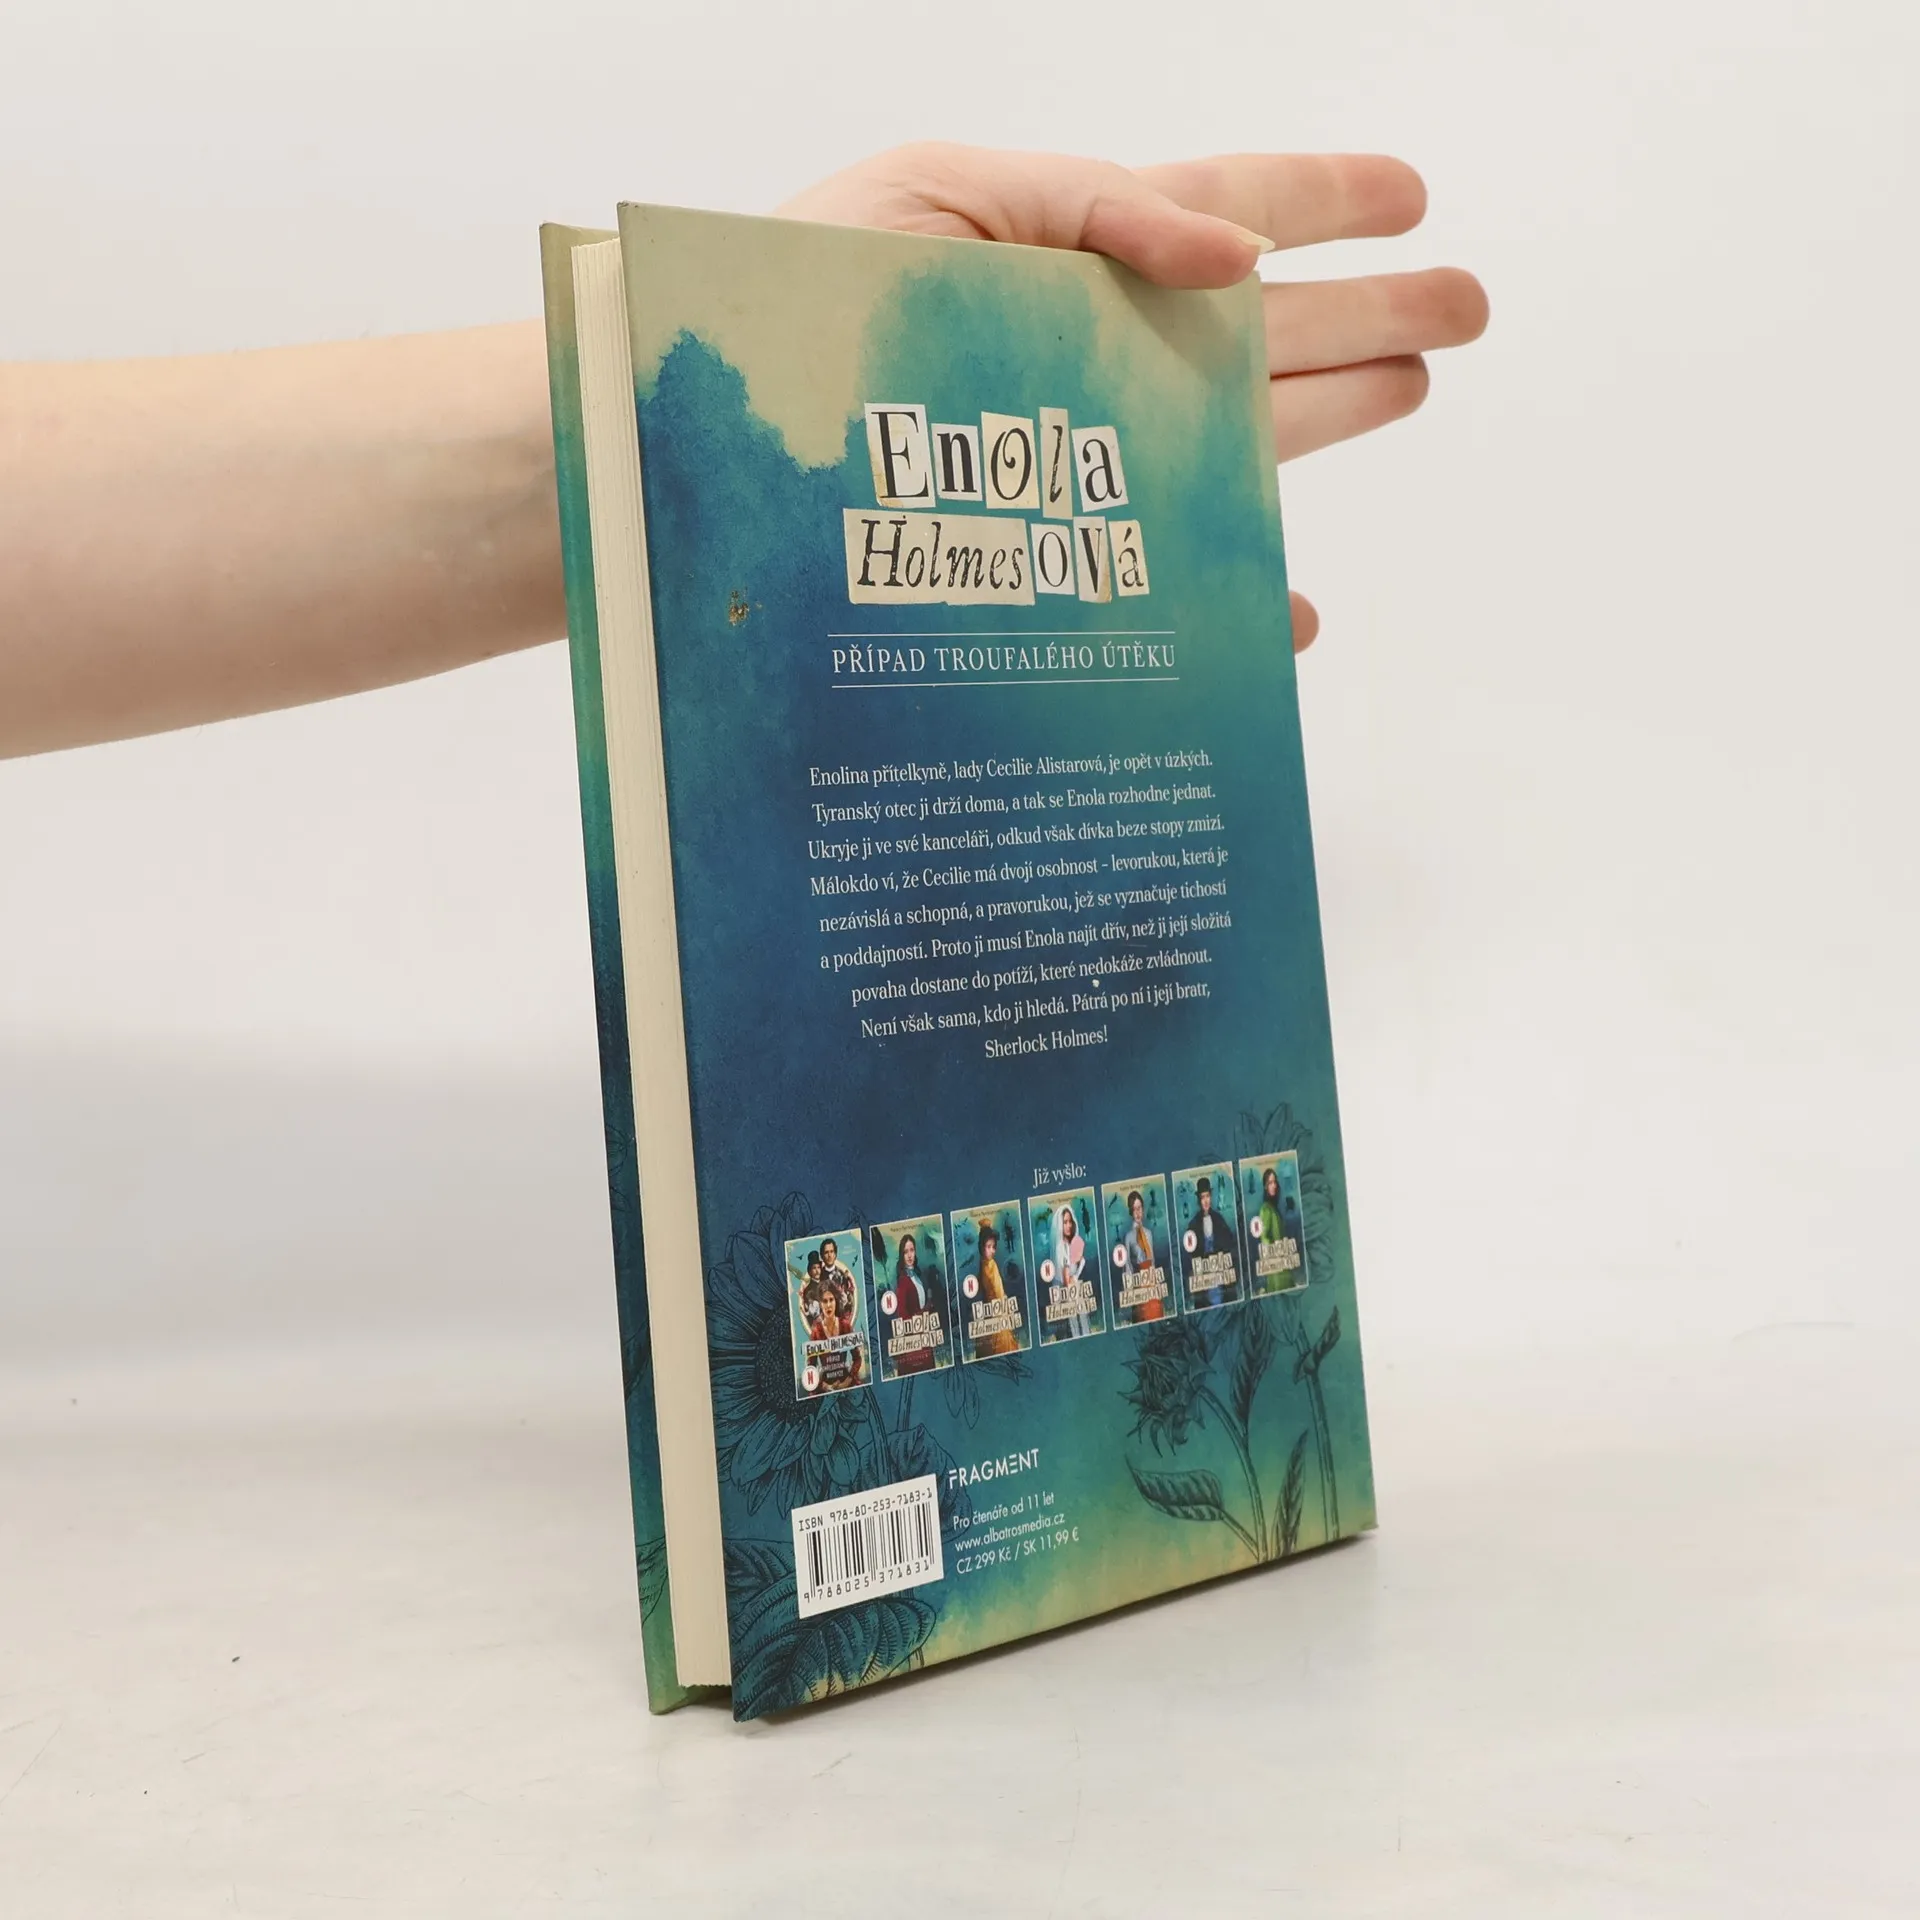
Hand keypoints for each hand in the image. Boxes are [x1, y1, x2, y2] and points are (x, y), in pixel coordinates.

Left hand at [780, 145, 1487, 649]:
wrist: (701, 438)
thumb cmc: (795, 299)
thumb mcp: (937, 195)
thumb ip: (1094, 204)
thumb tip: (1238, 253)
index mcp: (1065, 248)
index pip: (1226, 211)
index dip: (1325, 197)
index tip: (1414, 195)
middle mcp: (1088, 352)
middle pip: (1258, 325)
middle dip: (1365, 308)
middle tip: (1463, 309)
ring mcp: (1076, 454)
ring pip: (1230, 434)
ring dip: (1327, 415)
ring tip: (1410, 386)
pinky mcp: (1049, 554)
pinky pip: (1163, 574)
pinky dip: (1232, 592)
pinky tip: (1287, 608)